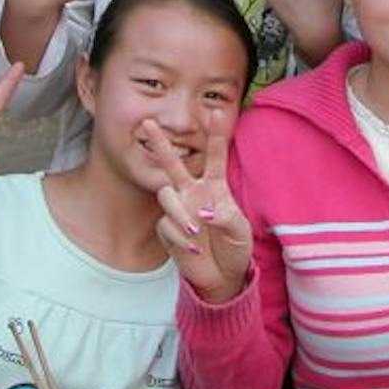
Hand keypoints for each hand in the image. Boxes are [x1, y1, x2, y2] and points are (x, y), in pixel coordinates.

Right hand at [147, 121, 251, 303]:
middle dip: (160, 143)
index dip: (215, 136)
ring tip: (196, 231)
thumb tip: (204, 212)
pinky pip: (166, 224)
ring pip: (165, 195)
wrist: (222, 275)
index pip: (214, 157)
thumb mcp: (240, 230)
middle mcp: (193, 193)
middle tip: (149, 123)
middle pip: (173, 163)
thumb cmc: (235, 246)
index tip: (215, 112)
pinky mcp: (167, 229)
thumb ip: (226, 217)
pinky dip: (180, 236)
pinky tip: (194, 248)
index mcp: (215, 187)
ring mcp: (179, 210)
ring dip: (179, 212)